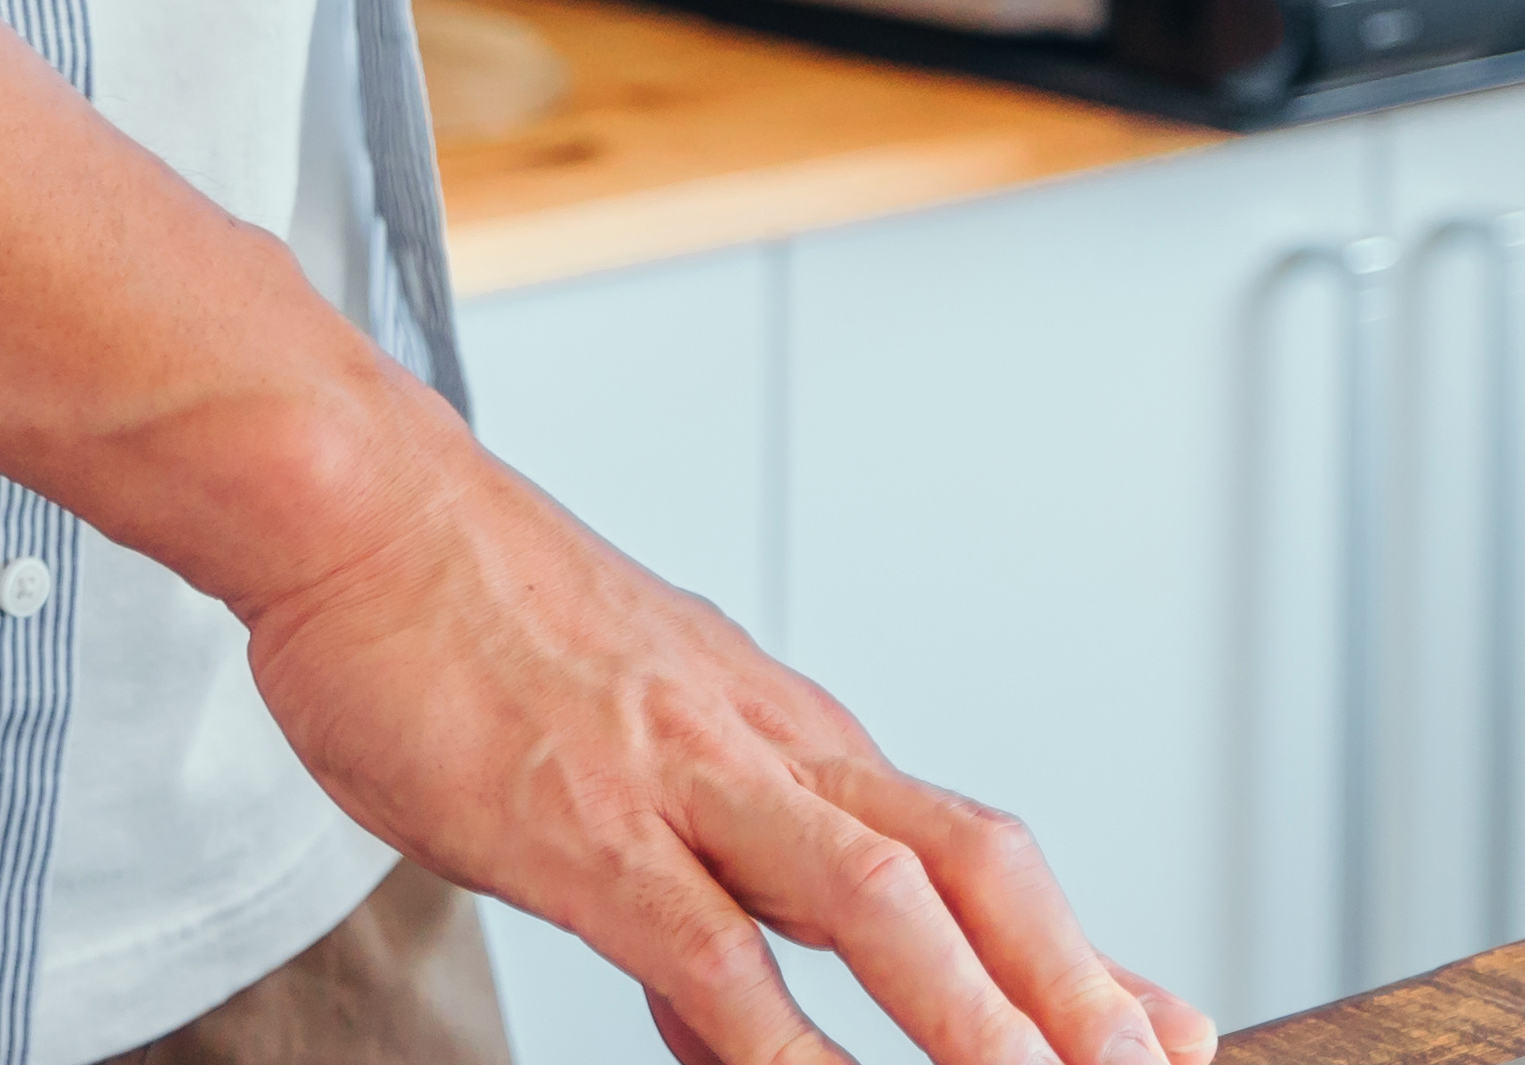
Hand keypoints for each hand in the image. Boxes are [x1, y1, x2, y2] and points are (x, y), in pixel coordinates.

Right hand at [229, 376, 1205, 1064]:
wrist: (364, 513)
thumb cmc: (471, 628)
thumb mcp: (616, 762)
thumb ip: (690, 898)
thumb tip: (727, 1024)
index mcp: (790, 739)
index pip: (972, 853)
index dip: (1075, 952)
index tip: (1160, 1029)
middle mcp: (773, 755)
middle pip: (976, 870)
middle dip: (1077, 987)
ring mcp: (691, 788)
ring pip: (883, 904)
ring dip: (979, 1017)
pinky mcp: (592, 831)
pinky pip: (715, 958)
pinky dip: (788, 1048)